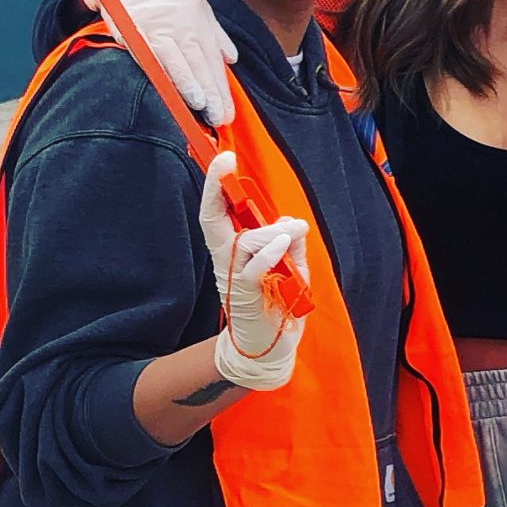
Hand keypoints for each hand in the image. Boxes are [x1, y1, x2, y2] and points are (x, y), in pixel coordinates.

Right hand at [89, 0, 234, 125]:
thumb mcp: (198, 6)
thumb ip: (215, 35)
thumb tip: (231, 59)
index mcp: (198, 23)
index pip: (212, 61)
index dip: (220, 87)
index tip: (227, 109)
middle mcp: (180, 26)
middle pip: (198, 64)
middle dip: (210, 92)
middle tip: (219, 117)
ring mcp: (156, 28)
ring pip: (175, 60)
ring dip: (188, 84)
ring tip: (200, 105)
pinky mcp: (132, 29)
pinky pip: (147, 54)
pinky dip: (158, 72)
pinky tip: (166, 87)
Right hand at [199, 152, 309, 390]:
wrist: (271, 347)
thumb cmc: (279, 301)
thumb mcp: (292, 265)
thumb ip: (292, 242)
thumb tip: (293, 223)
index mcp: (235, 249)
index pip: (220, 213)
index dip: (217, 187)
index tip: (224, 159)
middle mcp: (228, 260)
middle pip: (213, 220)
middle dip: (216, 189)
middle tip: (224, 162)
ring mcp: (234, 277)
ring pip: (244, 242)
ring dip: (271, 232)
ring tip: (291, 234)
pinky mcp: (246, 295)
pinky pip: (254, 267)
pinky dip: (271, 252)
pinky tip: (286, 242)